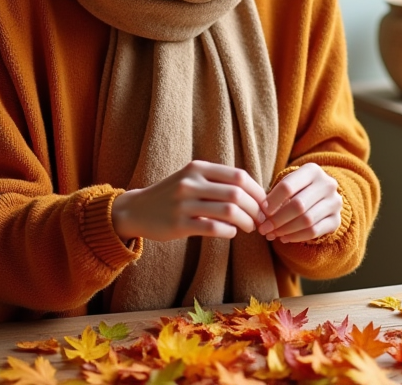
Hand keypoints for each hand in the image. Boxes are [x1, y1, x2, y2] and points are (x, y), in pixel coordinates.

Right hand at [111, 161, 267, 242]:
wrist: (137, 210)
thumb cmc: (172, 195)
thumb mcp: (191, 178)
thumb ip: (217, 181)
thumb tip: (253, 192)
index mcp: (197, 168)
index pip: (238, 176)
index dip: (257, 190)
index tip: (265, 203)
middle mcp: (191, 182)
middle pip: (237, 193)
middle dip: (255, 208)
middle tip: (261, 219)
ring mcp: (183, 203)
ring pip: (228, 211)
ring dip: (246, 221)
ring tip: (250, 227)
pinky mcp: (178, 224)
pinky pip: (213, 228)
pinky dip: (228, 232)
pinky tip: (231, 233)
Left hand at [258, 163, 341, 242]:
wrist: (322, 197)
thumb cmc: (298, 189)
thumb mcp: (289, 185)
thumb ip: (275, 196)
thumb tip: (261, 216)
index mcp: (312, 170)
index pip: (288, 186)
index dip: (272, 201)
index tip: (262, 212)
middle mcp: (327, 184)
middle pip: (298, 205)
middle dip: (277, 219)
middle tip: (264, 228)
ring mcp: (334, 203)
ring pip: (307, 220)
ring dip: (286, 230)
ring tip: (273, 234)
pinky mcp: (336, 220)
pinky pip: (314, 231)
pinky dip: (296, 237)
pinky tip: (284, 238)